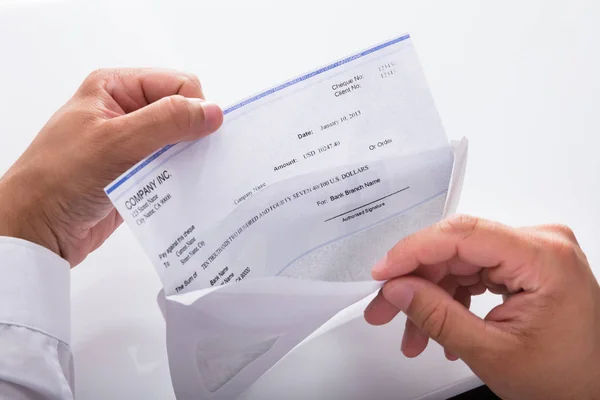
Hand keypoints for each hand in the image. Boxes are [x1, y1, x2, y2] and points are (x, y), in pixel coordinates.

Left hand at [0, 69, 222, 265]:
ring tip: (186, 176)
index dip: (192, 107)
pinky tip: (182, 189)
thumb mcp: (116, 142)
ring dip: (187, 158)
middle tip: (191, 158)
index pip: (177, 84)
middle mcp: (125, 111)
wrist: (36, 230)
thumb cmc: (60, 179)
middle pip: (181, 112)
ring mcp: (131, 144)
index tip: (197, 136)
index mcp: (115, 88)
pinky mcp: (136, 172)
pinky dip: (181, 178)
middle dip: (192, 134)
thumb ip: (167, 122)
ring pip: (179, 142)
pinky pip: (171, 168)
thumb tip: (213, 112)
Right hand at [364, 215, 599, 398]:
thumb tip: (397, 288)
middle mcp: (541, 244)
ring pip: (458, 263)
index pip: (463, 235)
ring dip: (430, 297)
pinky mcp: (524, 266)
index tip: (382, 273)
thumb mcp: (490, 352)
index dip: (414, 250)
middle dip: (416, 282)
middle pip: (456, 249)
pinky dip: (451, 299)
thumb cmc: (565, 380)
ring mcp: (532, 254)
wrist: (592, 392)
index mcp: (543, 257)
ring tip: (413, 335)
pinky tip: (438, 327)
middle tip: (383, 308)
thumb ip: (437, 316)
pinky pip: (473, 272)